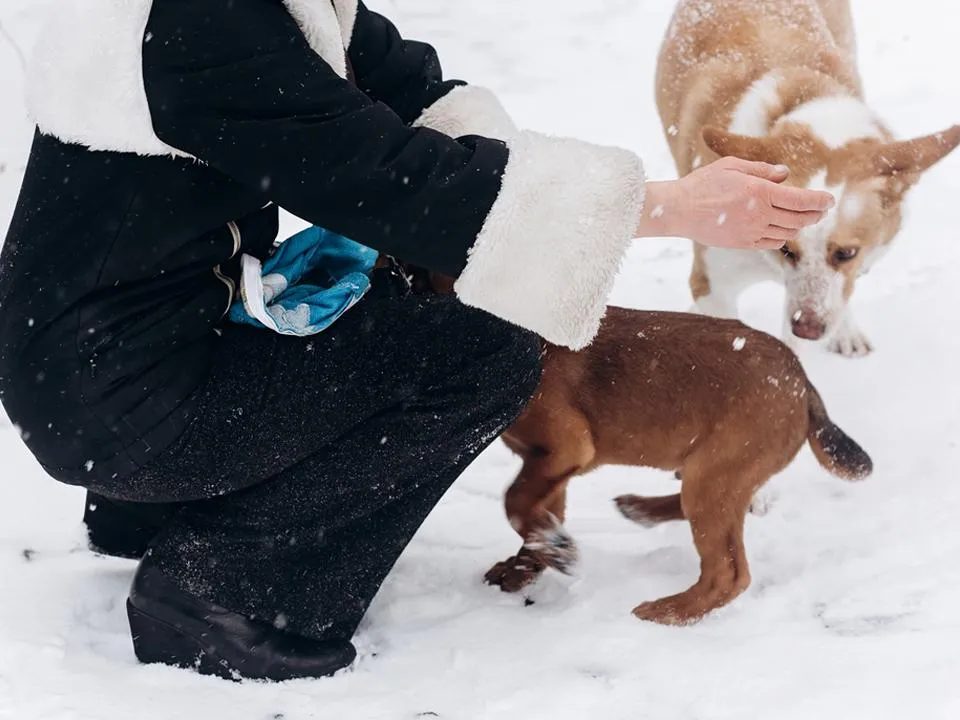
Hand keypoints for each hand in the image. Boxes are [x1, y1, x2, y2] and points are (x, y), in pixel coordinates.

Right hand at [636, 157, 835, 248]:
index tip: (830, 200)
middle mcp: (760, 215)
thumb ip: (761, 170)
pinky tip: (781, 229)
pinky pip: (772, 243)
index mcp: (760, 193)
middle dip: (815, 215)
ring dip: (799, 226)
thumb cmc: (703, 184)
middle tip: (822, 210)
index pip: (801, 200)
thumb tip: (784, 174)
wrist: (679, 210)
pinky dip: (782, 237)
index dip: (820, 201)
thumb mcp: (732, 166)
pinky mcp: (743, 244)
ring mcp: (752, 232)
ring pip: (788, 233)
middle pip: (799, 220)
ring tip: (803, 219)